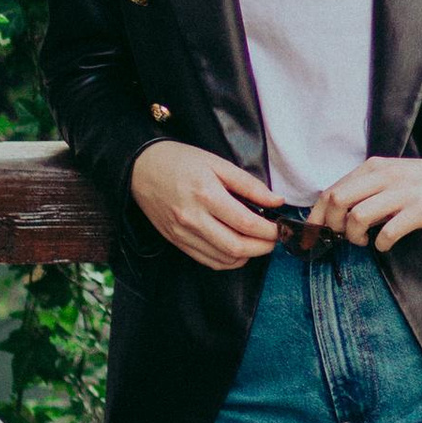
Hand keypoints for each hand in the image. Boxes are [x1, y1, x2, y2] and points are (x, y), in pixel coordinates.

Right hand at [131, 140, 279, 270]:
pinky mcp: (176, 242)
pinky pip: (207, 261)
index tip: (280, 227)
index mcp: (206, 195)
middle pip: (237, 247)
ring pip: (224, 259)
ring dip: (248, 256)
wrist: (140, 168)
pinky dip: (228, 261)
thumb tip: (276, 201)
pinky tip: (238, 250)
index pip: (246, 223)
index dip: (269, 230)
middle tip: (274, 239)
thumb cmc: (180, 161)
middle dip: (263, 248)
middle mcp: (193, 219)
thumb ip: (249, 185)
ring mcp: (183, 234)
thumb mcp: (217, 163)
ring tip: (258, 243)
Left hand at [307, 156, 421, 252]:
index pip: (331, 190)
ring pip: (358, 216)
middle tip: (342, 238)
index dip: (317, 216)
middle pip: (337, 201)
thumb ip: (366, 188)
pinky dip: (381, 244)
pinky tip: (386, 245)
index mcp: (374, 168)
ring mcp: (403, 192)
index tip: (315, 234)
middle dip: (331, 225)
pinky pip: (388, 232)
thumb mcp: (392, 177)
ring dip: (354, 237)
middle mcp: (384, 176)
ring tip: (365, 242)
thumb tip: (336, 212)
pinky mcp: (420, 210)